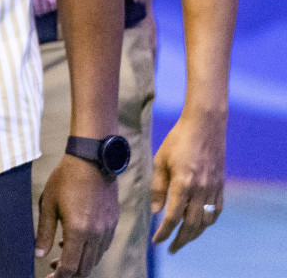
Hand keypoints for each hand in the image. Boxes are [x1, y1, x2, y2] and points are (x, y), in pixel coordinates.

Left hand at [36, 155, 118, 276]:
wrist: (92, 160)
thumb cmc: (66, 179)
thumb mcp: (48, 204)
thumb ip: (43, 232)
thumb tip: (39, 254)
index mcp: (78, 230)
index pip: (70, 266)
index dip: (58, 276)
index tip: (48, 277)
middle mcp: (96, 234)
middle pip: (84, 267)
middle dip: (68, 274)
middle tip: (53, 270)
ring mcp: (107, 229)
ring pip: (95, 259)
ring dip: (79, 263)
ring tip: (61, 256)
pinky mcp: (113, 223)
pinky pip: (103, 247)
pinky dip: (90, 252)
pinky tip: (76, 243)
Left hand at [151, 108, 226, 252]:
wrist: (205, 127)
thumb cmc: (178, 140)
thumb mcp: (160, 160)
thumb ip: (157, 187)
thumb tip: (154, 210)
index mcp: (183, 184)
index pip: (173, 217)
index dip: (164, 232)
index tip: (156, 241)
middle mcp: (200, 190)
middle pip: (191, 225)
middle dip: (180, 239)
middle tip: (171, 249)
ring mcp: (213, 189)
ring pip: (206, 221)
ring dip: (195, 234)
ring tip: (184, 239)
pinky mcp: (221, 186)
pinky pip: (216, 211)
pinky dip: (208, 222)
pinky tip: (200, 225)